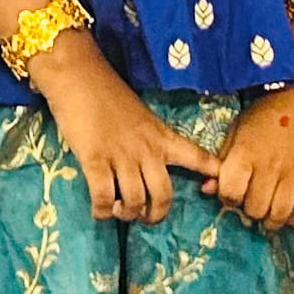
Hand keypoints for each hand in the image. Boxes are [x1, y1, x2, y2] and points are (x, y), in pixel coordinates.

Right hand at [40, 63, 222, 223]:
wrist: (79, 76)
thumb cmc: (107, 93)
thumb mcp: (141, 116)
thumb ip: (148, 140)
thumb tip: (144, 167)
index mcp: (162, 136)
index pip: (197, 156)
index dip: (211, 173)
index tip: (215, 187)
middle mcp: (147, 150)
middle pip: (164, 195)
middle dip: (155, 215)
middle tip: (144, 217)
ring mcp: (122, 156)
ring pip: (134, 201)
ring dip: (126, 214)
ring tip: (117, 210)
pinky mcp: (96, 160)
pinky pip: (103, 197)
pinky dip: (102, 211)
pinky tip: (100, 210)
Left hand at [211, 82, 293, 231]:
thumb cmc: (266, 110)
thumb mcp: (237, 130)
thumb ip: (223, 160)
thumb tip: (207, 190)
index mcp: (244, 154)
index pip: (229, 194)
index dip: (229, 198)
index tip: (235, 193)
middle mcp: (269, 166)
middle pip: (255, 209)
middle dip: (252, 211)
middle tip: (256, 204)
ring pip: (280, 214)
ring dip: (273, 222)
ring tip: (272, 217)